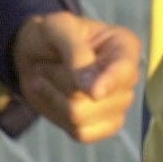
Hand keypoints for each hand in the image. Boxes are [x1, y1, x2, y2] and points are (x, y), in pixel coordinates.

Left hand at [12, 11, 141, 142]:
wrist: (34, 53)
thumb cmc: (51, 35)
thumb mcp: (59, 28)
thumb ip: (77, 53)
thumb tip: (93, 91)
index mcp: (125, 47)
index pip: (125, 70)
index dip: (110, 82)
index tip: (95, 93)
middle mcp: (127, 78)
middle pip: (96, 99)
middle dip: (62, 82)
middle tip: (47, 65)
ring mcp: (118, 104)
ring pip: (84, 117)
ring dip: (55, 97)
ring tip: (46, 77)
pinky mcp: (103, 125)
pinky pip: (82, 133)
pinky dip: (58, 114)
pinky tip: (52, 95)